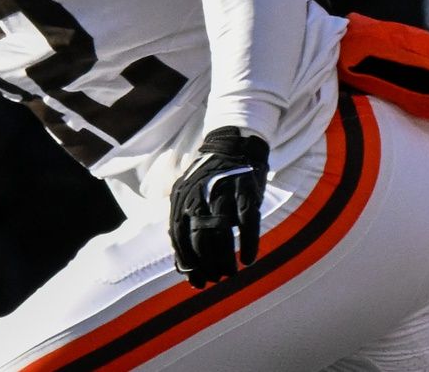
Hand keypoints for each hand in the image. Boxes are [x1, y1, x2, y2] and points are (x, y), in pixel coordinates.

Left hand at [168, 127, 269, 287]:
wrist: (232, 146)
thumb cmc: (209, 181)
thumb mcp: (189, 199)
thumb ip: (185, 226)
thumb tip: (182, 266)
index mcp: (181, 198)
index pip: (179, 237)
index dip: (187, 262)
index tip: (195, 281)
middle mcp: (198, 196)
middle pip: (199, 238)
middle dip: (206, 264)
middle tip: (215, 279)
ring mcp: (222, 193)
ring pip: (221, 233)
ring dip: (225, 258)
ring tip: (230, 274)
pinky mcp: (245, 192)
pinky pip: (247, 222)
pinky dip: (248, 243)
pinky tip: (249, 260)